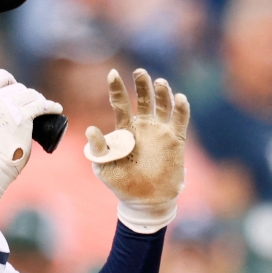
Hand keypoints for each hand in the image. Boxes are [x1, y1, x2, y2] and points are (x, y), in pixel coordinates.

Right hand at [0, 69, 62, 201]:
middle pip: (18, 86)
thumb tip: (13, 93)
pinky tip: (56, 109)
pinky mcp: (21, 117)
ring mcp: (7, 106)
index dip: (12, 83)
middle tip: (29, 109)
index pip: (2, 75)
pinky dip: (51, 106)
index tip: (17, 94)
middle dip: (26, 95)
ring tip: (40, 110)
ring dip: (38, 100)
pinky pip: (42, 105)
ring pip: (31, 94)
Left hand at [86, 69, 187, 232]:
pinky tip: (179, 98)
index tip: (112, 73)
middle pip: (143, 99)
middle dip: (142, 84)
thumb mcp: (104, 166)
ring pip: (163, 105)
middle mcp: (142, 126)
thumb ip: (98, 148)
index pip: (119, 104)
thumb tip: (90, 129)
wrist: (144, 201)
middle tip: (139, 72)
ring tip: (160, 82)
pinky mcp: (175, 139)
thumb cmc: (121, 182)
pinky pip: (180, 120)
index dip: (116, 89)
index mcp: (124, 129)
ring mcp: (159, 131)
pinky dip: (181, 108)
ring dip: (162, 93)